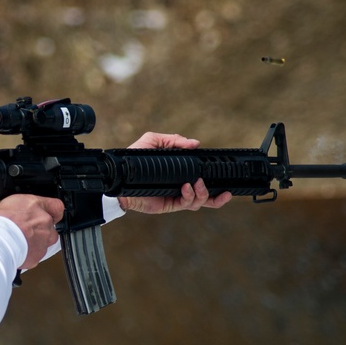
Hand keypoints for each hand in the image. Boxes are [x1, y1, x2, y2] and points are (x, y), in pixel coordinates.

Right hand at [0, 195, 64, 268]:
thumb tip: (1, 210)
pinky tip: (18, 252)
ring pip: (47, 241)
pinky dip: (30, 254)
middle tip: (27, 231)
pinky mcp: (39, 254)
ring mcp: (44, 239)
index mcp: (35, 205)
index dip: (53, 212)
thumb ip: (8, 207)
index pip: (56, 206)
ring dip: (37, 242)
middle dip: (41, 229)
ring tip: (22, 243)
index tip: (48, 214)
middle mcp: (44, 221)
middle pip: (51, 226)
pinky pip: (38, 254)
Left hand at [117, 132, 232, 213]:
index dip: (214, 179)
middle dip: (218, 196)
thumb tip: (194, 143)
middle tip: (224, 190)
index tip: (223, 174)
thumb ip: (173, 140)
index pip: (201, 177)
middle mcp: (181, 186)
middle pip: (206, 196)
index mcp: (180, 173)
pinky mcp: (169, 205)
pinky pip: (186, 204)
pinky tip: (186, 187)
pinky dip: (190, 196)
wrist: (121, 177)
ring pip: (199, 202)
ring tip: (198, 183)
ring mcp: (176, 196)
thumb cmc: (135, 160)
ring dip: (203, 193)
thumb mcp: (153, 142)